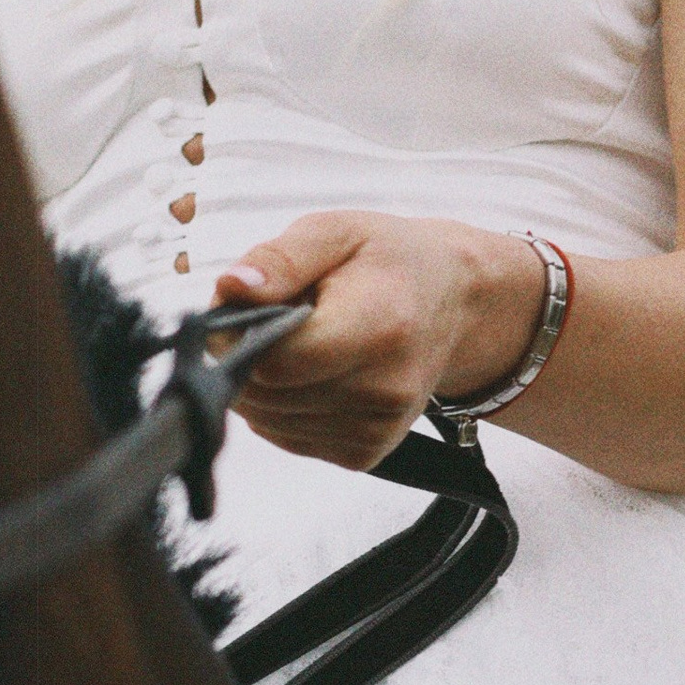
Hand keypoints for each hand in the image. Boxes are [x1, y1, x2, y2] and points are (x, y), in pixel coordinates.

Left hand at [214, 213, 546, 469]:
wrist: (452, 302)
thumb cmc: (389, 262)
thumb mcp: (337, 232)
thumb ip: (281, 260)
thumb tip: (231, 289)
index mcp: (380, 327)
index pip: (276, 360)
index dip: (238, 336)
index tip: (242, 308)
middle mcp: (385, 389)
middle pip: (266, 396)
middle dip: (245, 358)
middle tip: (268, 317)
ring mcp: (377, 428)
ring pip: (268, 421)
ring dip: (261, 384)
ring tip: (296, 341)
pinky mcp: (365, 453)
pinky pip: (286, 437)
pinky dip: (279, 407)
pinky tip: (306, 372)